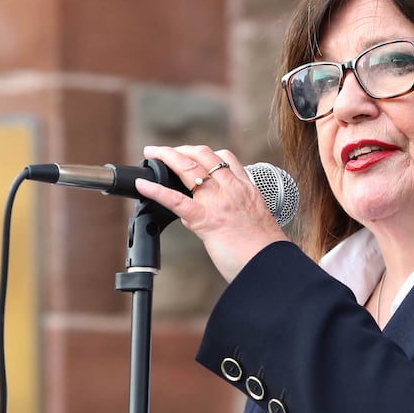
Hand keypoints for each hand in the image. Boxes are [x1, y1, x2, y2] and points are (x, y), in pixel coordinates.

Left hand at [134, 145, 289, 281]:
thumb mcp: (256, 220)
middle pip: (204, 155)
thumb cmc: (265, 249)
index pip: (225, 158)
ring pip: (189, 167)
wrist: (271, 263)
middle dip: (181, 149)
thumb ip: (237, 212)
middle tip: (164, 151)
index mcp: (246, 189)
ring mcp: (218, 202)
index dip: (205, 153)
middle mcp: (232, 189)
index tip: (192, 155)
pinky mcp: (205, 219)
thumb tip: (216, 217)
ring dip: (167, 156)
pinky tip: (142, 185)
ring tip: (153, 154)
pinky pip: (175, 199)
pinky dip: (155, 190)